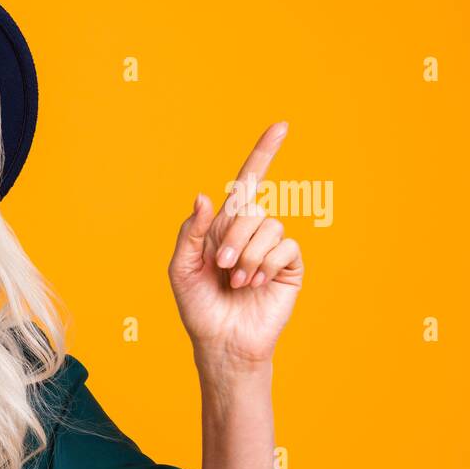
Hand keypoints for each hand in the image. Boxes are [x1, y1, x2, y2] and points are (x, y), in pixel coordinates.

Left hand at [167, 121, 303, 370]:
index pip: (246, 183)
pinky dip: (266, 264)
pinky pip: (285, 247)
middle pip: (251, 209)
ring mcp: (271, 248)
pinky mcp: (288, 266)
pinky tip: (255, 284)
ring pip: (269, 226)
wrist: (220, 341)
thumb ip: (191, 232)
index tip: (282, 126)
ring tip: (237, 282)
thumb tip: (205, 197)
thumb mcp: (181, 267)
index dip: (263, 154)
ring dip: (248, 256)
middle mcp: (250, 232)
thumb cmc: (198, 306)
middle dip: (233, 239)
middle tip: (222, 269)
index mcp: (224, 227)